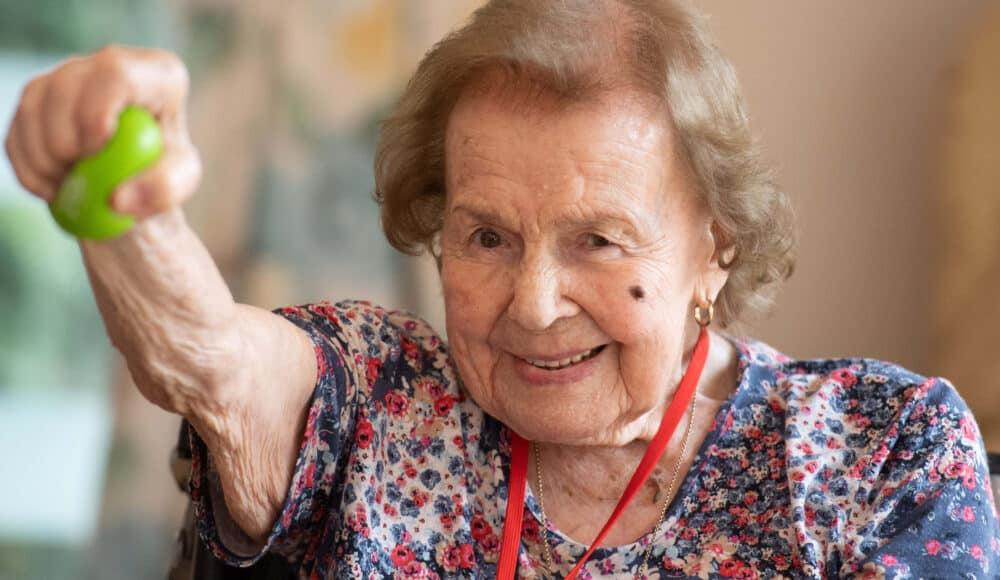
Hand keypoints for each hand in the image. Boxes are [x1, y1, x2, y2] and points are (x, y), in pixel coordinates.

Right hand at [4, 45, 200, 217]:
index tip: (94, 152)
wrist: (137, 174)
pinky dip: (28, 165)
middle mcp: (110, 63)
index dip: (95, 112)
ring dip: (43, 156)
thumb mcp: (180, 182)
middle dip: (63, 140)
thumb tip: (117, 198)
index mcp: (156, 73)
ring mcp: (71, 75)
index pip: (116, 74)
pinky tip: (52, 186)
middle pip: (65, 86)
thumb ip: (163, 189)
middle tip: (79, 177)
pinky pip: (18, 126)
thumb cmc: (165, 169)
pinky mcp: (42, 95)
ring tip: (69, 185)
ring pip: (33, 103)